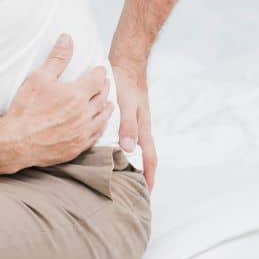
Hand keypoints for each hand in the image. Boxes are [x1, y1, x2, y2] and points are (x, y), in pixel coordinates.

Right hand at [4, 33, 113, 169]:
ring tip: (108, 103)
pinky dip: (100, 127)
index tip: (100, 69)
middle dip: (105, 88)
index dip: (100, 72)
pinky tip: (98, 125)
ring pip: (102, 118)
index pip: (97, 79)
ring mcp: (82, 132)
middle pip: (103, 98)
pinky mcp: (78, 147)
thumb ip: (57, 57)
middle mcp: (85, 113)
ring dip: (107, 108)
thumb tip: (67, 38)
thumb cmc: (26, 108)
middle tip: (105, 83)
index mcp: (77, 94)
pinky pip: (96, 135)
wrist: (17, 141)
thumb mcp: (39, 77)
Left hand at [112, 61, 157, 192]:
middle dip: (140, 175)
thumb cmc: (126, 84)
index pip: (149, 159)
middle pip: (142, 158)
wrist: (125, 65)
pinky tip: (110, 154)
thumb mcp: (127, 105)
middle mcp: (139, 130)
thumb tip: (128, 150)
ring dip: (130, 164)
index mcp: (143, 130)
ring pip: (132, 149)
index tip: (147, 193)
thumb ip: (128, 126)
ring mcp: (132, 124)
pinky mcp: (123, 118)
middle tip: (132, 193)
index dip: (149, 176)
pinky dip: (120, 150)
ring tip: (120, 179)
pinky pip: (124, 139)